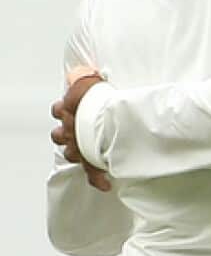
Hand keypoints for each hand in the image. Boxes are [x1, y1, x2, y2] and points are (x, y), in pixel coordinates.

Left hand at [50, 71, 110, 191]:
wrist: (108, 120)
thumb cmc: (101, 102)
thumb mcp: (89, 82)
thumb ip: (83, 78)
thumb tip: (79, 73)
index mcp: (68, 111)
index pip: (58, 109)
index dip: (62, 109)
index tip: (69, 108)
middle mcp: (70, 130)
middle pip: (59, 134)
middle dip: (65, 134)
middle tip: (75, 132)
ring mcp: (79, 147)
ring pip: (70, 153)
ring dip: (76, 152)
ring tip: (86, 152)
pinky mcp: (90, 161)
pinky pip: (93, 173)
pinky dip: (98, 178)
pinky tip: (105, 182)